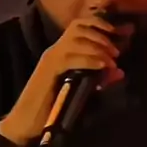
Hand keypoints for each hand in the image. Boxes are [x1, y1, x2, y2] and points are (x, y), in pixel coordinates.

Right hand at [0, 16, 123, 146]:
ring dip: (97, 47)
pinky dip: (88, 60)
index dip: (101, 24)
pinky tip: (101, 66)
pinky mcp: (48, 71)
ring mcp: (50, 59)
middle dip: (102, 34)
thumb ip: (99, 81)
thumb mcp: (82, 90)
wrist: (25, 122)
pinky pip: (70, 58)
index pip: (80, 25)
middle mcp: (55, 50)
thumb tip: (119, 72)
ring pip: (75, 39)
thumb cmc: (53, 108)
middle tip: (116, 52)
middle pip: (79, 27)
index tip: (121, 32)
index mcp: (62, 51)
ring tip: (110, 60)